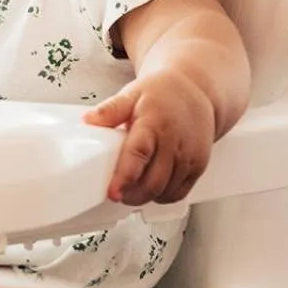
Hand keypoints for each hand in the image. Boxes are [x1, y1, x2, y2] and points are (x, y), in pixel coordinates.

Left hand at [84, 69, 216, 205]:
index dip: (125, 177)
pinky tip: (152, 189)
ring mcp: (190, 156)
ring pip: (166, 191)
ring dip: (146, 197)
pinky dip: (163, 197)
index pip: (139, 154)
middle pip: (153, 182)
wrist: (196, 90)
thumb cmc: (162, 93)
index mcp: (154, 123)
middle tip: (117, 193)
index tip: (113, 192)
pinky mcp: (199, 165)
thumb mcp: (132, 94)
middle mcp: (174, 142)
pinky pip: (180, 192)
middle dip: (131, 195)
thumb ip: (110, 110)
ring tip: (131, 191)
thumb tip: (88, 120)